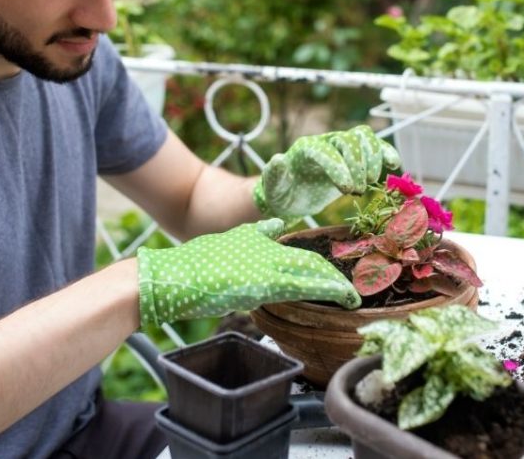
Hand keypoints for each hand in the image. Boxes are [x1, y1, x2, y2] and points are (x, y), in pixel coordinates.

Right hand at [137, 219, 361, 325]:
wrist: (171, 275)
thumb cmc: (190, 267)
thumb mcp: (222, 247)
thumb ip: (249, 239)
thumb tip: (273, 226)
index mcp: (254, 239)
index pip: (294, 249)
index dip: (314, 262)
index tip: (328, 273)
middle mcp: (265, 249)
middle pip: (309, 259)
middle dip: (331, 274)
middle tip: (349, 288)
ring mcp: (266, 265)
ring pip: (312, 270)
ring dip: (335, 284)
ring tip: (352, 295)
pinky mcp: (265, 284)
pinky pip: (305, 286)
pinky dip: (328, 290)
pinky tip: (344, 297)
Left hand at [253, 125, 400, 217]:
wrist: (290, 194)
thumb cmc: (281, 192)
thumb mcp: (273, 188)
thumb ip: (273, 174)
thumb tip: (278, 159)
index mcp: (305, 149)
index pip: (327, 151)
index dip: (340, 168)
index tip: (347, 190)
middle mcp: (325, 142)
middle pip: (348, 140)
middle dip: (358, 166)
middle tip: (357, 191)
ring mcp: (340, 148)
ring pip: (363, 138)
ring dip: (373, 158)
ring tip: (371, 182)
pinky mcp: (353, 157)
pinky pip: (373, 147)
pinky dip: (385, 153)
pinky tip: (394, 165)